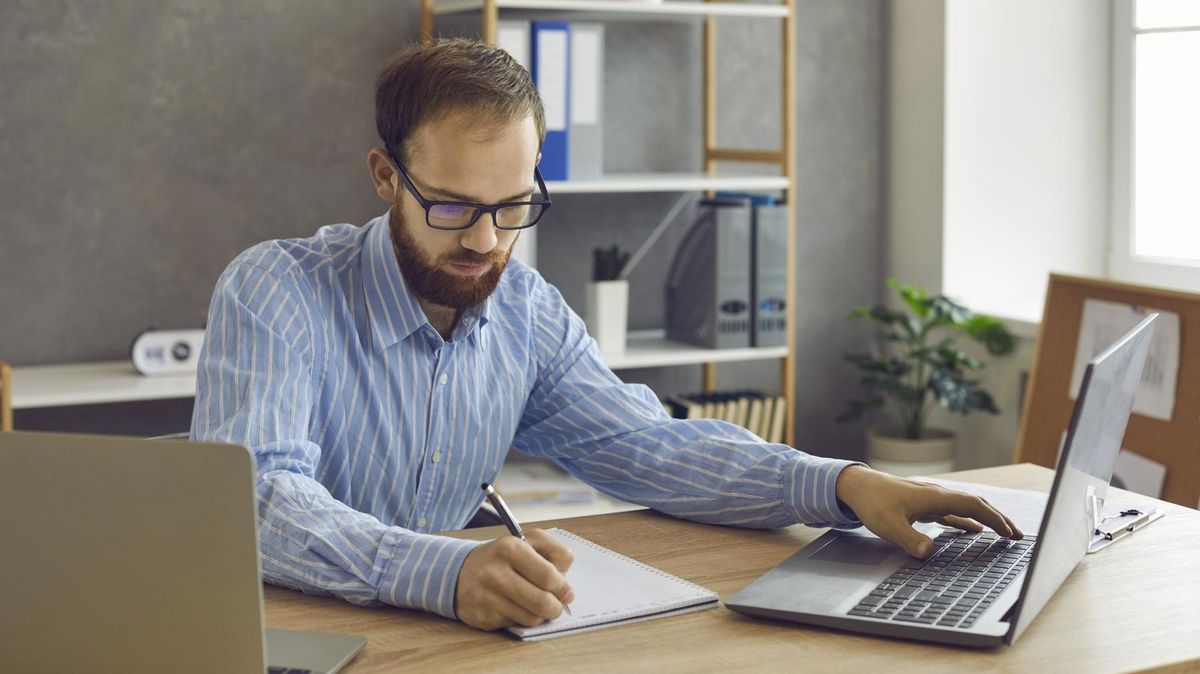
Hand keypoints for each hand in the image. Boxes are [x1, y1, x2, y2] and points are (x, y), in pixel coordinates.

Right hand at [454, 528, 575, 630]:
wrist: (459, 572)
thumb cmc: (502, 557)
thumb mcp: (529, 541)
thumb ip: (556, 554)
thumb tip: (567, 589)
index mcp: (510, 548)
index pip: (549, 576)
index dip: (563, 587)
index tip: (565, 590)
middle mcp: (495, 572)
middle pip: (542, 602)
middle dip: (555, 606)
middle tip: (555, 604)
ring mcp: (486, 596)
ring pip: (531, 618)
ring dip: (539, 614)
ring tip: (534, 603)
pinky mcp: (482, 616)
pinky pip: (515, 625)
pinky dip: (520, 618)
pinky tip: (514, 607)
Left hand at [834, 465, 1022, 558]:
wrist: (856, 485)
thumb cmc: (872, 503)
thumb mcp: (888, 525)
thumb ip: (909, 539)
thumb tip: (928, 553)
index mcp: (935, 497)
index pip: (973, 506)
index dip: (994, 519)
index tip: (1010, 533)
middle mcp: (937, 495)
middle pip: (976, 504)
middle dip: (999, 518)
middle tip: (1017, 535)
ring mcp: (931, 498)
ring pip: (966, 507)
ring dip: (986, 519)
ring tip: (1004, 533)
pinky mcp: (924, 504)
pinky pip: (953, 512)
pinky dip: (967, 521)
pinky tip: (974, 530)